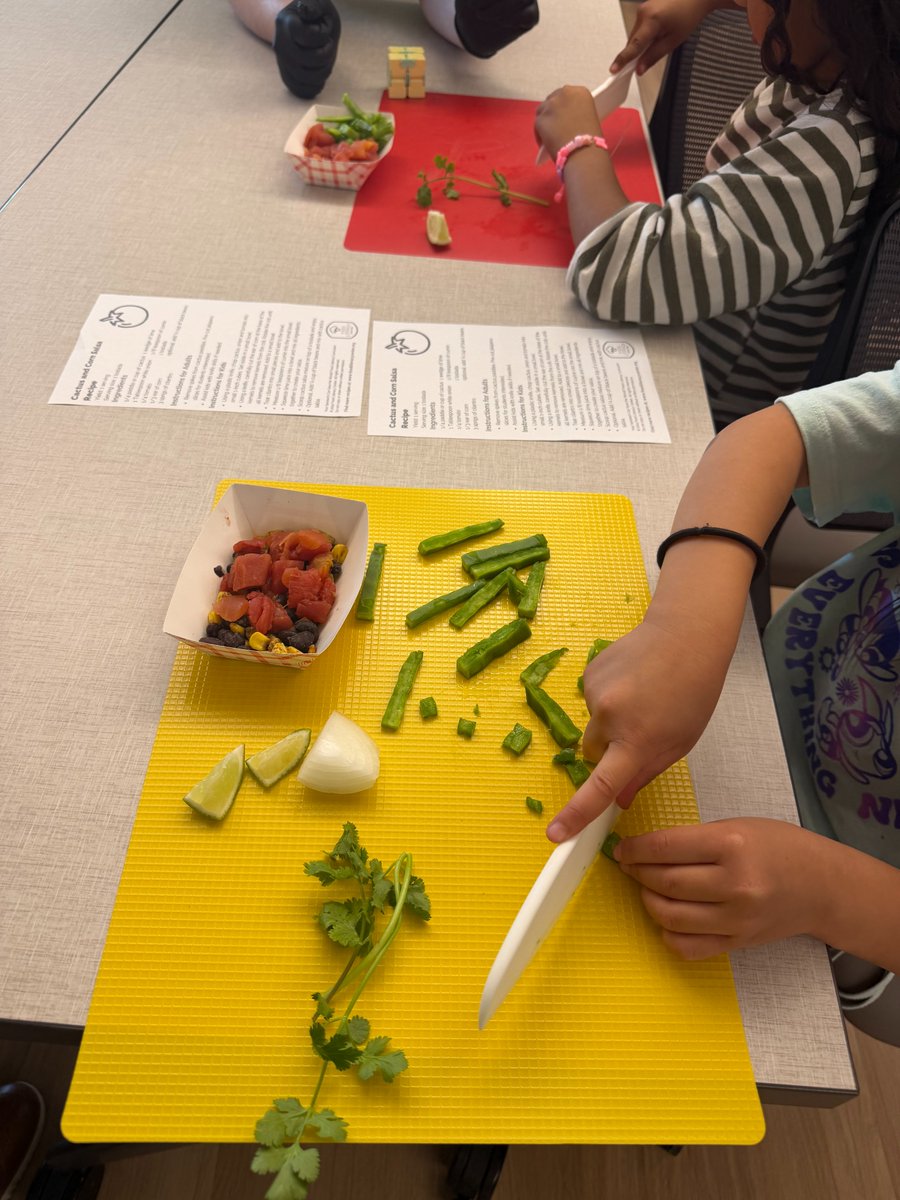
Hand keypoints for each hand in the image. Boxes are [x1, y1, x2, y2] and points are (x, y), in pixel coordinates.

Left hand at [534, 86, 602, 159]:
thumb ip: (576, 112)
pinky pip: (537, 125)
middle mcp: (565, 93)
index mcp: (580, 92)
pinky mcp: (540, 119)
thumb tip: (565, 118)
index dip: (564, 107)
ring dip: (545, 121)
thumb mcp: (589, 117)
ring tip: (549, 135)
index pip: (566, 95)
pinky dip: (539, 134)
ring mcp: (551, 105)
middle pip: (553, 100)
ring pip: (543, 111)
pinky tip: (544, 144)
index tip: (564, 116)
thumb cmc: (591, 140)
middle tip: (555, 126)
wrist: (584, 153)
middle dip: (553, 112)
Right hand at [546, 615, 728, 841]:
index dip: (577, 814)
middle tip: (639, 732)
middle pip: (592, 753)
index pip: (601, 786)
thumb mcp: (680, 741)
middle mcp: (610, 718)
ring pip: (593, 724)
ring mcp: (595, 694)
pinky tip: (633, 681)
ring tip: (643, 696)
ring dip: (611, 721)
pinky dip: (608, 698)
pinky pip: (592, 700)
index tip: (556, 835)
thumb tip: (619, 799)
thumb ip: (646, 772)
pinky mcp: (588, 674)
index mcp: (638, 741)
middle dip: (609, 752)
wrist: (685, 634)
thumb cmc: (694, 691)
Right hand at [609, 0, 732, 74]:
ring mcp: (643, 8)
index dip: (623, 60)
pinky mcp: (645, 7)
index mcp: (651, 21)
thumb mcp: (673, 41)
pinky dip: (645, 35)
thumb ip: (653, 56)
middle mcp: (643, 13)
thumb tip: (639, 69)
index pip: (633, 46)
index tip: (613, 69)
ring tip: (660, 40)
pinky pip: (640, 26)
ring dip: (642, 43)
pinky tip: (658, 33)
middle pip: (632, 41)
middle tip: (643, 63)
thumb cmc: (688, 15)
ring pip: (636, 34)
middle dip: (636, 53)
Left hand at [613, 818, 830, 957]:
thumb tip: (646, 848)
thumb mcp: (737, 827)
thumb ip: (694, 838)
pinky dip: (668, 934)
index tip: (622, 849)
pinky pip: (688, 947)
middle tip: (630, 865)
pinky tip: (667, 918)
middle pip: (665, 882)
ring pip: (671, 917)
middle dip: (637, 873)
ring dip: (648, 901)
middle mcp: (734, 885)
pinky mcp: (737, 943)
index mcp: (732, 845)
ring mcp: (736, 919)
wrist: (822, 886)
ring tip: (647, 888)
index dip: (635, 849)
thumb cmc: (779, 848)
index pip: (666, 847)